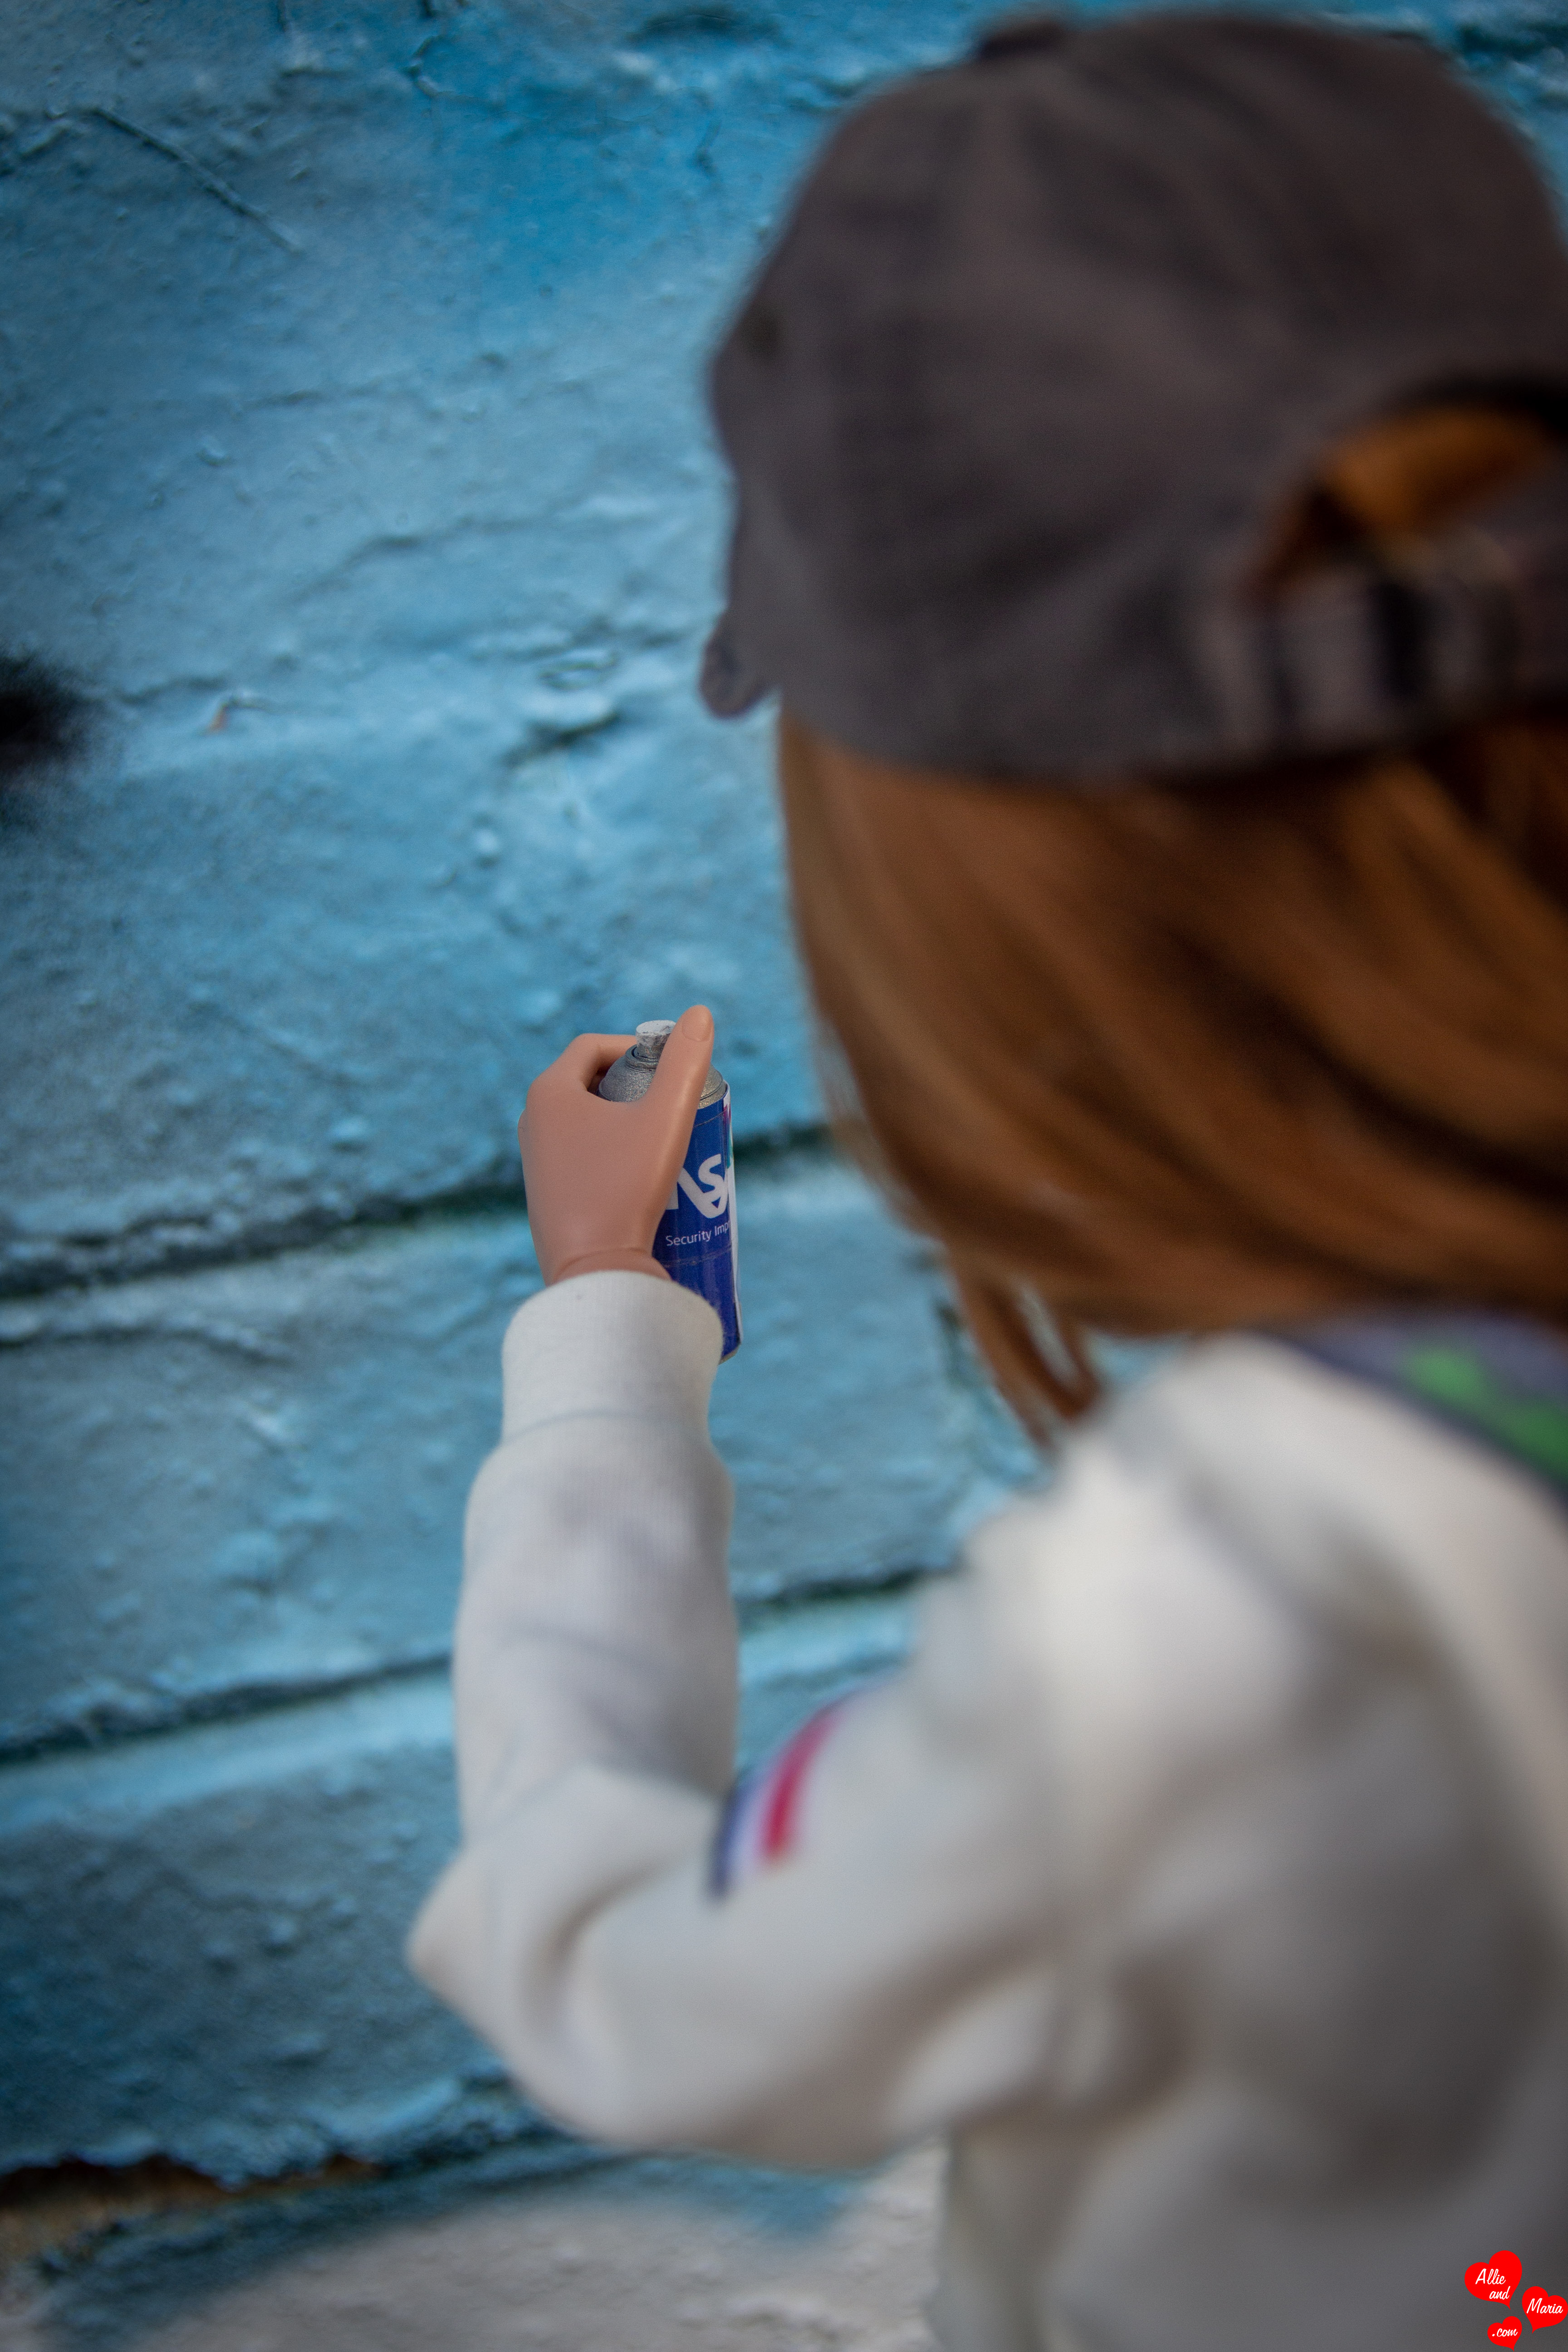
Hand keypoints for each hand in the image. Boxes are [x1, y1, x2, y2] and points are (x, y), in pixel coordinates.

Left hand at [518, 1006, 714, 1284]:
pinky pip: (579, 1155)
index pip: (594, 1046)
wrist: (593, 1270)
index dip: (637, 1047)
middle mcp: (532, 1121)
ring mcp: (534, 1160)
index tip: (671, 1067)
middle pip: (590, 1083)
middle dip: (636, 1087)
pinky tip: (643, 1177)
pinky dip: (610, 1152)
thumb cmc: (626, 1188)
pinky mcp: (544, 1194)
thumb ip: (685, 1063)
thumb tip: (700, 1013)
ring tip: (666, 1142)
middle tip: (676, 1106)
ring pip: (585, 1122)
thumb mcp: (666, 1119)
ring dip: (625, 1122)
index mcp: (549, 1092)